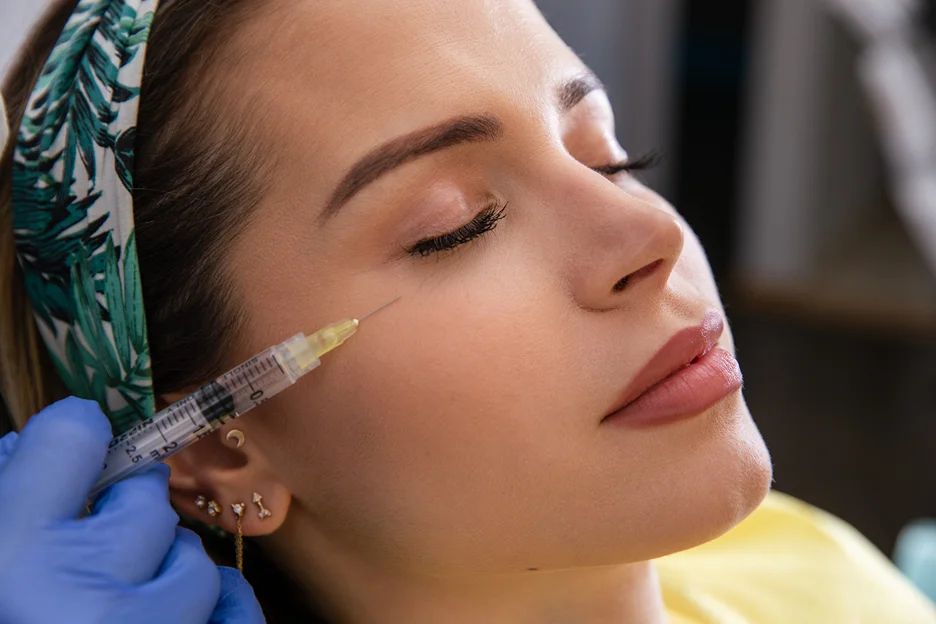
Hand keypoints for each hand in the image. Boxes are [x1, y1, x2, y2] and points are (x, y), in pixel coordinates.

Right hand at [0, 397, 263, 622]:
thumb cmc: (14, 613)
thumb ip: (12, 497)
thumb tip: (45, 443)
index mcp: (14, 557)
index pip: (73, 437)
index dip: (76, 438)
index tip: (85, 449)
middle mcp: (85, 594)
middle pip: (145, 500)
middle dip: (128, 517)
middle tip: (99, 550)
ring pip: (195, 557)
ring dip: (169, 570)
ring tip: (128, 605)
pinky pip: (234, 605)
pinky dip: (215, 608)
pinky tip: (181, 619)